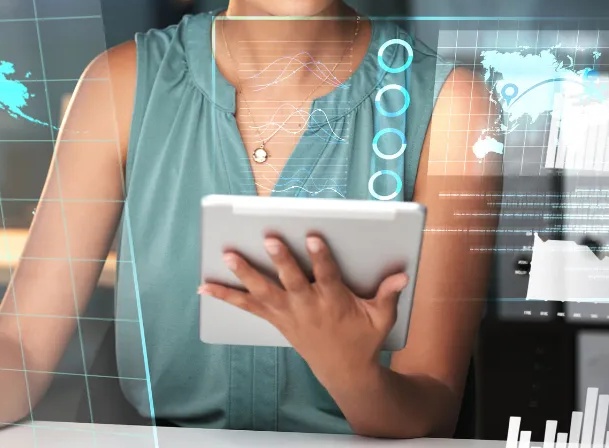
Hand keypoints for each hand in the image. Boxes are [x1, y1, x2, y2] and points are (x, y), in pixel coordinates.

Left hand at [199, 233, 408, 371]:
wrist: (344, 372)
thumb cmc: (363, 339)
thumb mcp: (381, 319)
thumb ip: (388, 294)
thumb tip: (403, 274)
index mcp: (334, 302)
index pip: (327, 276)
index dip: (320, 257)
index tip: (313, 237)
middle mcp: (308, 307)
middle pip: (292, 281)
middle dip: (281, 260)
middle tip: (270, 239)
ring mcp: (288, 314)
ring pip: (264, 292)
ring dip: (245, 274)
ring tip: (228, 255)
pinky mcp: (276, 320)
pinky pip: (247, 307)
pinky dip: (225, 296)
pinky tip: (205, 286)